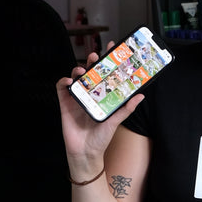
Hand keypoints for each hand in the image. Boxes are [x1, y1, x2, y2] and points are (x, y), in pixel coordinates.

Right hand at [56, 47, 144, 170]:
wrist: (86, 152)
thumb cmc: (100, 137)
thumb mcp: (115, 121)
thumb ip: (126, 108)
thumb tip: (140, 95)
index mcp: (101, 96)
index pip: (105, 75)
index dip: (107, 61)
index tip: (113, 49)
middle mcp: (89, 94)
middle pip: (90, 72)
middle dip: (92, 62)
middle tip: (95, 57)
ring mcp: (77, 98)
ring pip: (76, 78)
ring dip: (78, 70)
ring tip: (82, 70)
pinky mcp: (64, 104)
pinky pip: (61, 88)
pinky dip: (63, 82)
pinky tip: (69, 82)